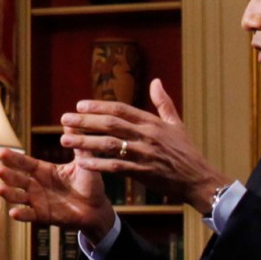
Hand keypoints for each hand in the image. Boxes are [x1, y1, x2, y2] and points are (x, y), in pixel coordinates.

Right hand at [0, 147, 116, 239]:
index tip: (2, 152)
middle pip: (18, 179)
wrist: (97, 208)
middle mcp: (37, 185)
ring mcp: (38, 201)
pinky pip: (29, 215)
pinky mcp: (43, 216)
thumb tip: (71, 121)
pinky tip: (13, 213)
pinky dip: (21, 215)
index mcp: (44, 171)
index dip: (14, 158)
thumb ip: (76, 143)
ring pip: (18, 197)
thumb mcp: (84, 161)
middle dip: (7, 175)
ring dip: (8, 193)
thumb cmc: (90, 183)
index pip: (25, 163)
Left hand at [60, 79, 232, 211]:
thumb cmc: (186, 151)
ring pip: (109, 144)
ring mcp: (144, 153)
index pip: (121, 109)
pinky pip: (116, 167)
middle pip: (111, 124)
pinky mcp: (142, 172)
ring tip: (65, 140)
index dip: (98, 106)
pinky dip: (98, 164)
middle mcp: (146, 135)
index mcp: (152, 122)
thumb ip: (163, 102)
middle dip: (85, 121)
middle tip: (64, 119)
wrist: (197, 178)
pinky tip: (81, 163)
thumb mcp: (176, 123)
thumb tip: (156, 81)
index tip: (79, 105)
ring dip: (85, 142)